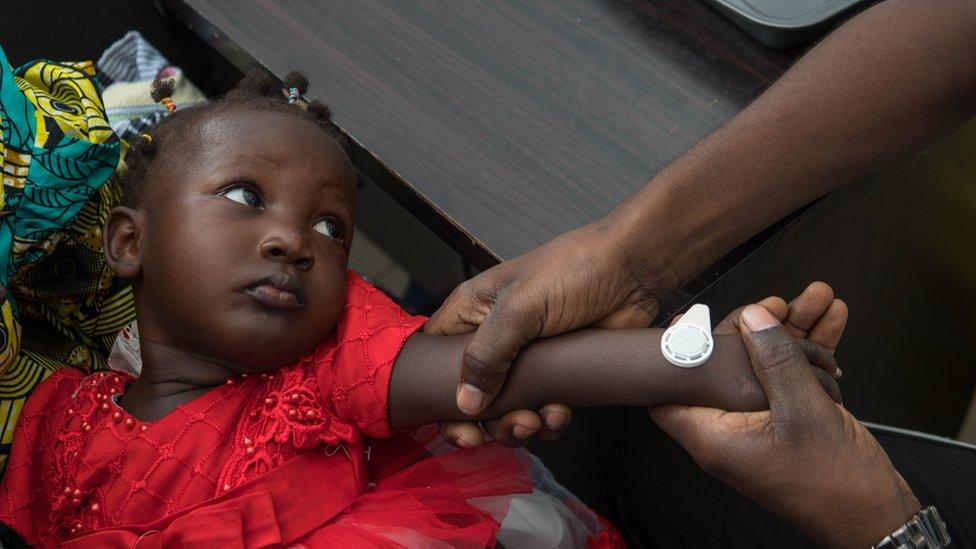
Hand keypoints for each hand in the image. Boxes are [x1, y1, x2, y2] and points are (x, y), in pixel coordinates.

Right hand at [427, 220, 665, 446]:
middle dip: (488, 422)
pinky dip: (549, 421)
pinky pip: (542, 410)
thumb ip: (487, 356)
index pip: (435, 360)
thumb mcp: (520, 309)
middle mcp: (494, 339)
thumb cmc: (573, 270)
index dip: (438, 396)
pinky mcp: (558, 374)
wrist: (634, 272)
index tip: (460, 424)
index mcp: (472, 312)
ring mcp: (526, 360)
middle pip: (471, 396)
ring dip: (520, 426)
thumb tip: (464, 402)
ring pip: (507, 410)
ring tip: (539, 420)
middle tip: (512, 426)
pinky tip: (561, 413)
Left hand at [651, 304, 919, 547]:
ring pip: (767, 365)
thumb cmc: (835, 482)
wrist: (877, 518)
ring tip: (819, 296)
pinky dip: (811, 351)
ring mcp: (760, 423)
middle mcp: (729, 429)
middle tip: (779, 301)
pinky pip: (793, 377)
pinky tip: (832, 318)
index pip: (672, 391)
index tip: (690, 320)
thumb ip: (775, 360)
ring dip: (794, 332)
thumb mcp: (803, 411)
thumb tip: (752, 317)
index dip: (677, 354)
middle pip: (726, 367)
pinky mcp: (789, 420)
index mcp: (714, 435)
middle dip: (756, 328)